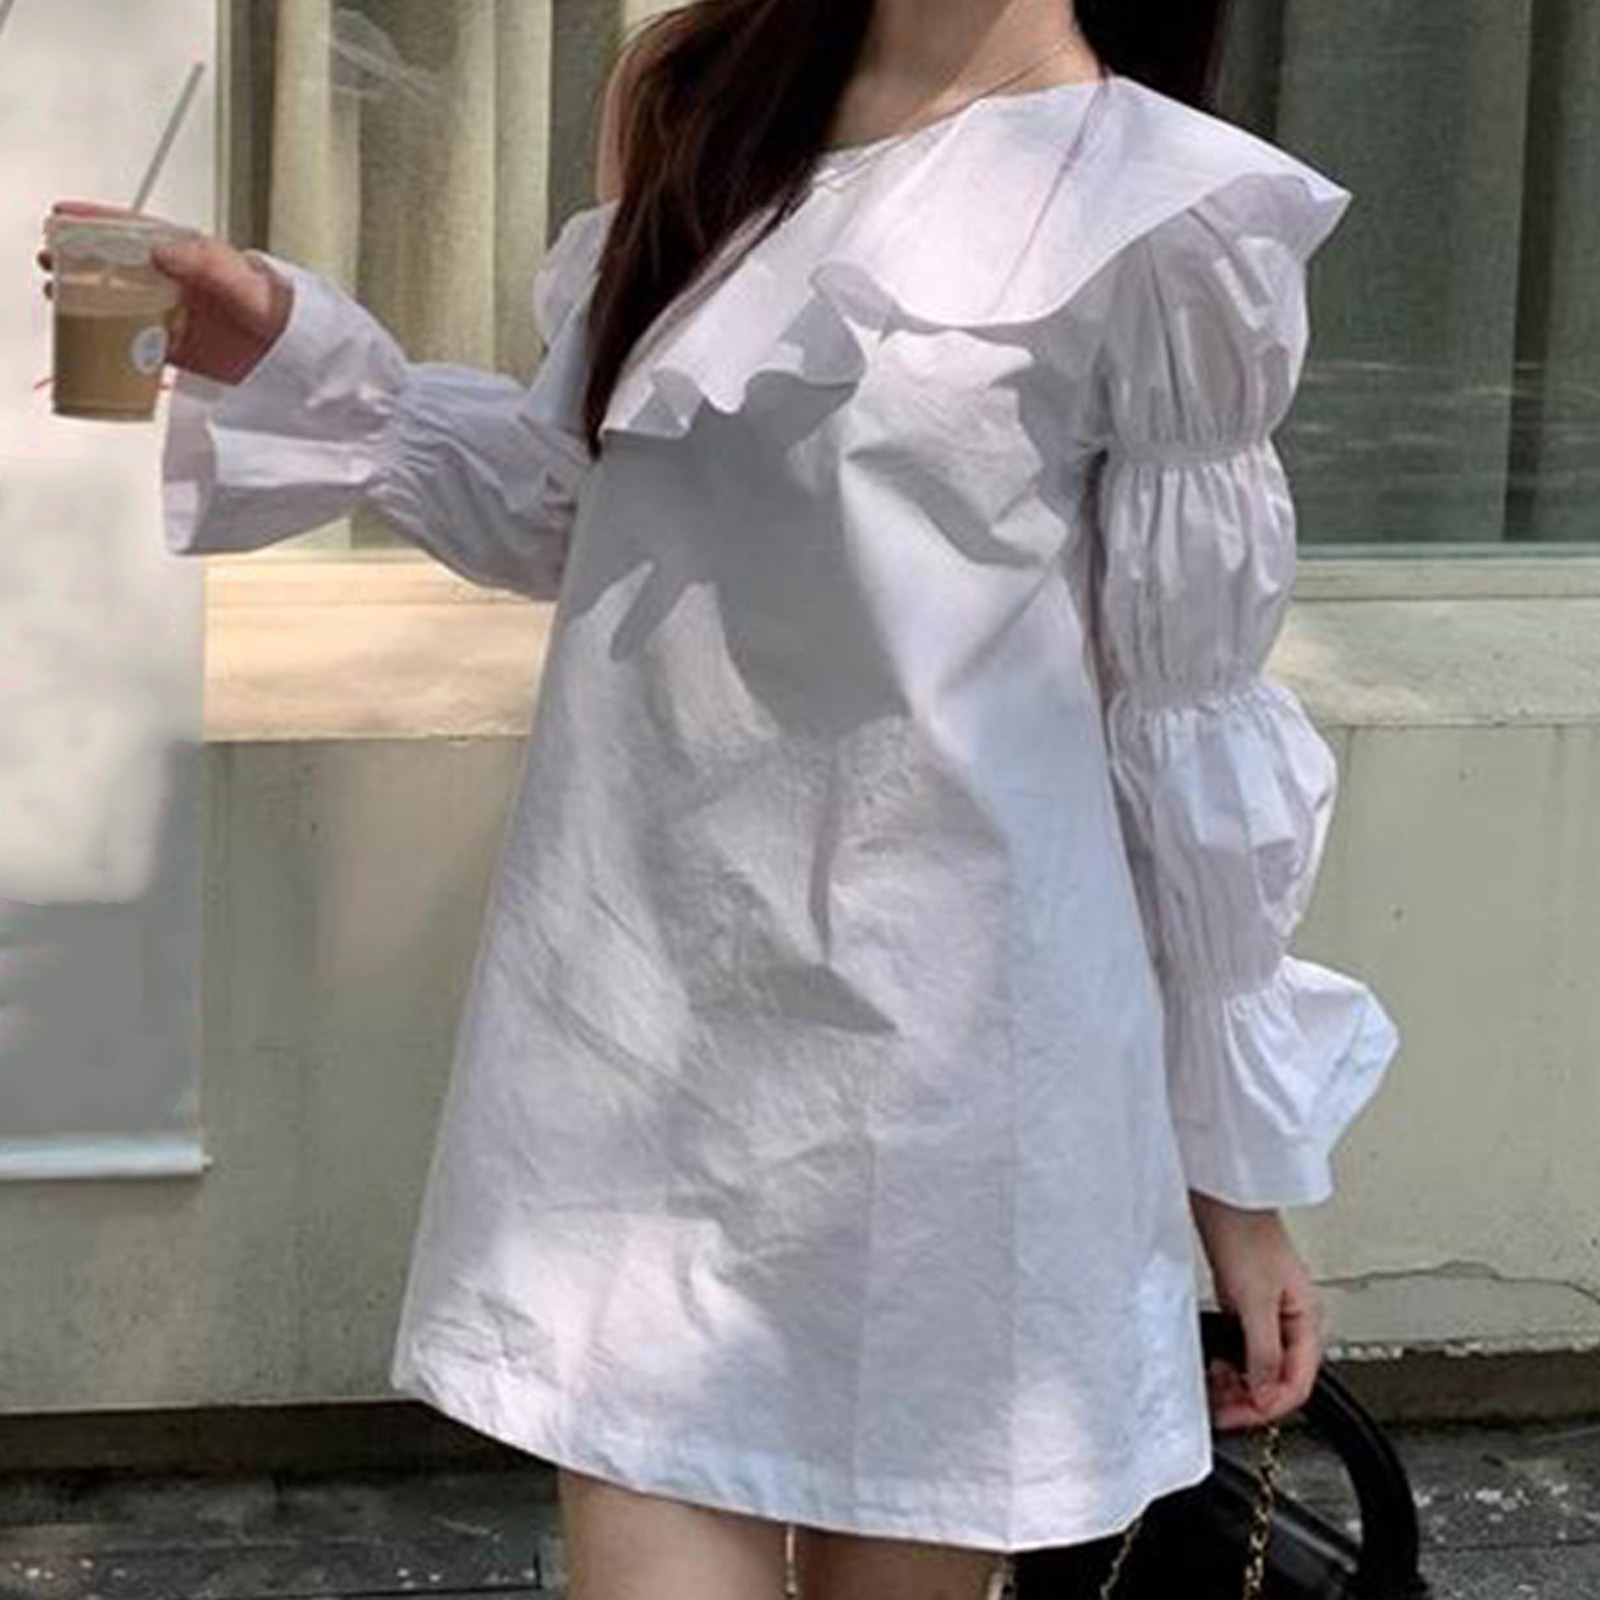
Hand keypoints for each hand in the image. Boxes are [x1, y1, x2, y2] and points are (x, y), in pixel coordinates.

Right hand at [39, 199, 292, 384]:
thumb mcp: (248, 283)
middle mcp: (186, 286)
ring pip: (127, 303)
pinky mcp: (188, 352)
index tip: (66, 215)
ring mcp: (184, 318)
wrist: (312, 366)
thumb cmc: (292, 316)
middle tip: (52, 259)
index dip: (102, 222)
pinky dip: (118, 342)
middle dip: (86, 259)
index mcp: (199, 259)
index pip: (142, 232)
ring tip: (60, 296)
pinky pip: (144, 344)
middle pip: (125, 266)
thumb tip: (159, 248)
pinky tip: (94, 339)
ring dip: (93, 299)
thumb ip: (207, 264)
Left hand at [1189, 1192, 1323, 1430]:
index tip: (1238, 1417)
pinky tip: (1216, 1366)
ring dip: (1240, 1384)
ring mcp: (1269, 1312)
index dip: (1268, 1406)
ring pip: (1261, 1365)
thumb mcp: (1255, 1301)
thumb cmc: (1244, 1233)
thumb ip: (1263, 1350)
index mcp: (1308, 1319)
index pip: (1298, 1383)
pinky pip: (1244, 1348)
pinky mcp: (1246, 1304)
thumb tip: (1266, 1391)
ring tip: (1216, 1390)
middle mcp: (1292, 1319)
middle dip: (1252, 1398)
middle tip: (1221, 1410)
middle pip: (1280, 1378)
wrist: (1222, 1199)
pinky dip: (1232, 1363)